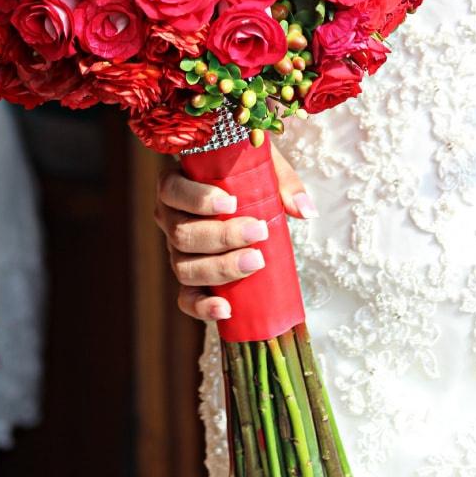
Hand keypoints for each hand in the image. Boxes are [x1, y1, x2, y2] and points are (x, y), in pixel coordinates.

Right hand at [155, 143, 317, 322]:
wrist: (242, 190)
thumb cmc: (245, 173)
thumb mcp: (263, 167)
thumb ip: (283, 183)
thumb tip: (305, 211)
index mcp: (175, 185)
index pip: (172, 190)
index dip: (198, 200)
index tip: (232, 203)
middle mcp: (169, 219)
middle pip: (182, 234)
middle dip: (222, 236)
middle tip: (259, 232)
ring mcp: (177, 252)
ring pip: (184, 267)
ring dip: (221, 267)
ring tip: (256, 261)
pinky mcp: (190, 279)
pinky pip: (187, 298)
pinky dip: (202, 307)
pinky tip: (226, 309)